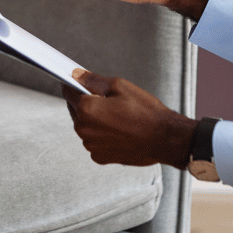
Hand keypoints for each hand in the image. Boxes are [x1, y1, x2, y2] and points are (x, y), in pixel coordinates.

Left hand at [62, 70, 196, 169]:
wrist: (164, 139)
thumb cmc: (145, 112)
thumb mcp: (119, 86)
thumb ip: (92, 80)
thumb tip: (76, 75)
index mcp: (86, 109)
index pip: (68, 91)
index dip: (73, 84)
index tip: (77, 82)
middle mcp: (84, 129)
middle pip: (75, 110)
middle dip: (85, 102)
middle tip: (107, 100)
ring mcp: (91, 145)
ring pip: (84, 126)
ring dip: (93, 120)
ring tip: (116, 116)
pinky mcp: (100, 157)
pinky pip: (94, 141)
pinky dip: (101, 135)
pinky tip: (118, 130)